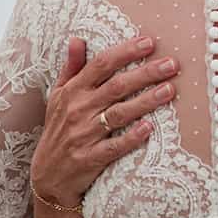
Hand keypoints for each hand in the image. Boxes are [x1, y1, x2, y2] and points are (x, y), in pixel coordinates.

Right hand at [30, 35, 177, 208]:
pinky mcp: (90, 158)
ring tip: (169, 90)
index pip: (101, 64)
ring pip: (119, 114)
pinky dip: (131, 137)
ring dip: (145, 101)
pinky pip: (114, 146)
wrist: (47, 177)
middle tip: (171, 64)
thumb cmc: (57, 131)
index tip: (149, 42)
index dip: (125, 52)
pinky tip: (149, 127)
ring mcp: (84, 135)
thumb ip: (71, 68)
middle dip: (145, 73)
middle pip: (116, 86)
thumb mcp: (57, 97)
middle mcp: (78, 110)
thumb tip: (77, 39)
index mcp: (72, 91)